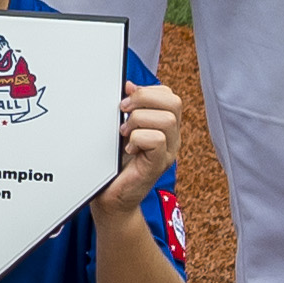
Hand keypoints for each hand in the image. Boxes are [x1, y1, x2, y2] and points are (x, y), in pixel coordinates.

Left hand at [100, 79, 182, 211]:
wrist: (110, 197)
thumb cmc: (114, 162)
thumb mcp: (121, 128)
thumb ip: (128, 108)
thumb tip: (128, 85)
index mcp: (164, 126)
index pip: (169, 95)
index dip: (147, 90)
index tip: (125, 98)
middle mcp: (171, 138)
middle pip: (174, 102)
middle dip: (144, 99)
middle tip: (123, 111)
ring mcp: (168, 152)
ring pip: (166, 119)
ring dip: (138, 121)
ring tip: (124, 134)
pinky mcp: (158, 165)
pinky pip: (157, 140)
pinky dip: (137, 139)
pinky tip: (128, 149)